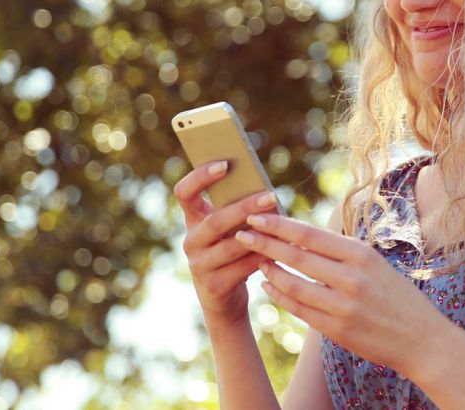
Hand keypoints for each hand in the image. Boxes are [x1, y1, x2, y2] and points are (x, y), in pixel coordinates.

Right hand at [173, 161, 281, 324]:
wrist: (224, 300)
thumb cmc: (234, 254)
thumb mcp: (231, 230)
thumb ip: (238, 210)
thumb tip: (265, 188)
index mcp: (194, 220)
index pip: (184, 193)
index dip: (200, 177)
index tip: (224, 164)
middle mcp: (191, 241)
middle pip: (214, 221)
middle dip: (244, 207)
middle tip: (270, 196)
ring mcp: (199, 264)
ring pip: (231, 246)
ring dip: (258, 234)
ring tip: (280, 223)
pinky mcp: (213, 285)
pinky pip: (242, 268)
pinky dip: (262, 257)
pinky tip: (281, 250)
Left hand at [234, 213, 450, 373]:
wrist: (421, 339)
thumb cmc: (397, 296)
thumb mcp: (375, 264)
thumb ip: (341, 252)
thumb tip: (300, 235)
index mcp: (361, 254)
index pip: (308, 235)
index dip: (277, 225)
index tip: (255, 216)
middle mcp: (351, 278)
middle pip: (295, 255)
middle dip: (263, 243)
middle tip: (240, 233)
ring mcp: (342, 305)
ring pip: (292, 283)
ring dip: (269, 270)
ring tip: (254, 260)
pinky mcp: (336, 329)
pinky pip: (298, 309)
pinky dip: (279, 295)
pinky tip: (268, 286)